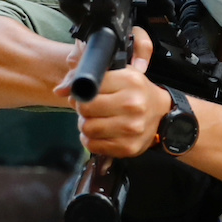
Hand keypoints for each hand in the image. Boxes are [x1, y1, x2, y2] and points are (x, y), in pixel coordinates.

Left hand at [62, 28, 169, 157]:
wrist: (161, 114)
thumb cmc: (135, 92)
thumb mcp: (118, 74)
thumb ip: (86, 75)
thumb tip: (60, 90)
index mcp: (130, 81)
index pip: (88, 86)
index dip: (83, 91)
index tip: (89, 93)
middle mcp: (133, 104)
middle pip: (85, 108)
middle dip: (84, 109)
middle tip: (92, 108)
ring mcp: (132, 128)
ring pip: (87, 128)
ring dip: (87, 125)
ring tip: (97, 120)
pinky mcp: (128, 147)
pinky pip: (93, 146)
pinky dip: (92, 140)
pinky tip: (102, 133)